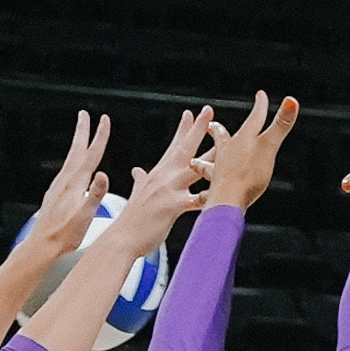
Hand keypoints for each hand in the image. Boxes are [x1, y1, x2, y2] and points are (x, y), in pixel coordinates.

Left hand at [18, 110, 114, 263]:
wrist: (42, 245)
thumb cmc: (64, 235)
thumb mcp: (85, 216)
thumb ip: (95, 195)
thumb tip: (103, 176)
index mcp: (75, 184)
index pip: (91, 154)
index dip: (99, 136)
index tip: (104, 121)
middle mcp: (65, 181)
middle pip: (76, 150)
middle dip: (82, 131)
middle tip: (84, 115)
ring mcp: (57, 187)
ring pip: (70, 159)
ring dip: (76, 144)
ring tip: (80, 136)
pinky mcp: (53, 194)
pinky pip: (65, 171)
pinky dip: (71, 161)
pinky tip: (72, 166)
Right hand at [102, 107, 214, 251]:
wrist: (121, 239)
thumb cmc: (131, 222)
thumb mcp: (136, 195)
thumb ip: (140, 182)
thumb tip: (137, 171)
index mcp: (157, 174)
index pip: (173, 147)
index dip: (183, 130)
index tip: (192, 114)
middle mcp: (163, 177)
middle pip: (184, 148)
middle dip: (198, 129)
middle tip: (209, 110)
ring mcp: (168, 190)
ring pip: (194, 168)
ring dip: (212, 156)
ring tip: (228, 146)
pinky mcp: (172, 206)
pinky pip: (196, 199)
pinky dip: (208, 196)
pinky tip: (222, 194)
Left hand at [198, 91, 299, 211]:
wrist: (227, 201)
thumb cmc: (248, 174)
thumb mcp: (269, 147)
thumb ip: (280, 125)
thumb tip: (291, 100)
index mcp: (242, 140)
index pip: (254, 119)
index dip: (260, 106)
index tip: (261, 95)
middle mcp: (226, 154)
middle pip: (222, 139)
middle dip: (218, 131)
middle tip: (210, 126)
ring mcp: (218, 173)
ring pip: (209, 165)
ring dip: (203, 163)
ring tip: (194, 162)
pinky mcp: (214, 193)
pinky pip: (207, 193)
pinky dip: (203, 194)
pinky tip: (199, 197)